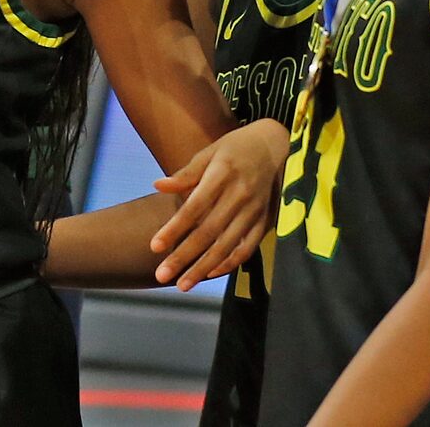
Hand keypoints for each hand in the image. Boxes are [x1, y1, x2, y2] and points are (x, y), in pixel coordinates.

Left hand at [149, 118, 288, 289]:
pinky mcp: (265, 222)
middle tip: (162, 275)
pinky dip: (230, 262)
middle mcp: (239, 195)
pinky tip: (211, 274)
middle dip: (184, 256)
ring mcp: (254, 211)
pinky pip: (247, 248)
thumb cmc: (235, 147)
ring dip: (203, 267)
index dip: (174, 228)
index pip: (194, 207)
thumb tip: (158, 185)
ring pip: (226, 245)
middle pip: (208, 232)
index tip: (154, 247)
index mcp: (222, 174)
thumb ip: (186, 174)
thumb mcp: (210, 152)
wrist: (275, 146)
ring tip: (183, 284)